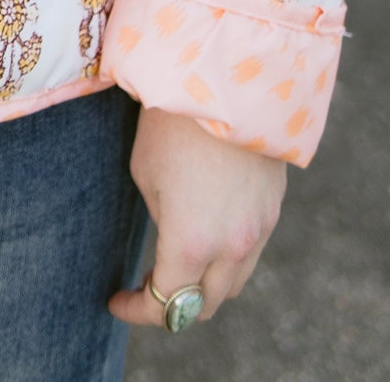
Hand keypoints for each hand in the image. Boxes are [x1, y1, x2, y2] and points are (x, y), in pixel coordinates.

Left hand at [110, 106, 285, 328]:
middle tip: (146, 288)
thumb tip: (173, 239)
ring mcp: (259, 231)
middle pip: (203, 306)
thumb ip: (163, 223)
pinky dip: (226, 258)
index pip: (164, 304)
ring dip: (204, 286)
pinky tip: (206, 235)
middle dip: (172, 307)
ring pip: (232, 283)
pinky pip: (250, 253)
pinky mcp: (273, 210)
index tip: (116, 301)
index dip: (136, 309)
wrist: (226, 79)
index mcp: (191, 245)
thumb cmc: (171, 123)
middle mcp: (232, 248)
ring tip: (175, 264)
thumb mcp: (147, 176)